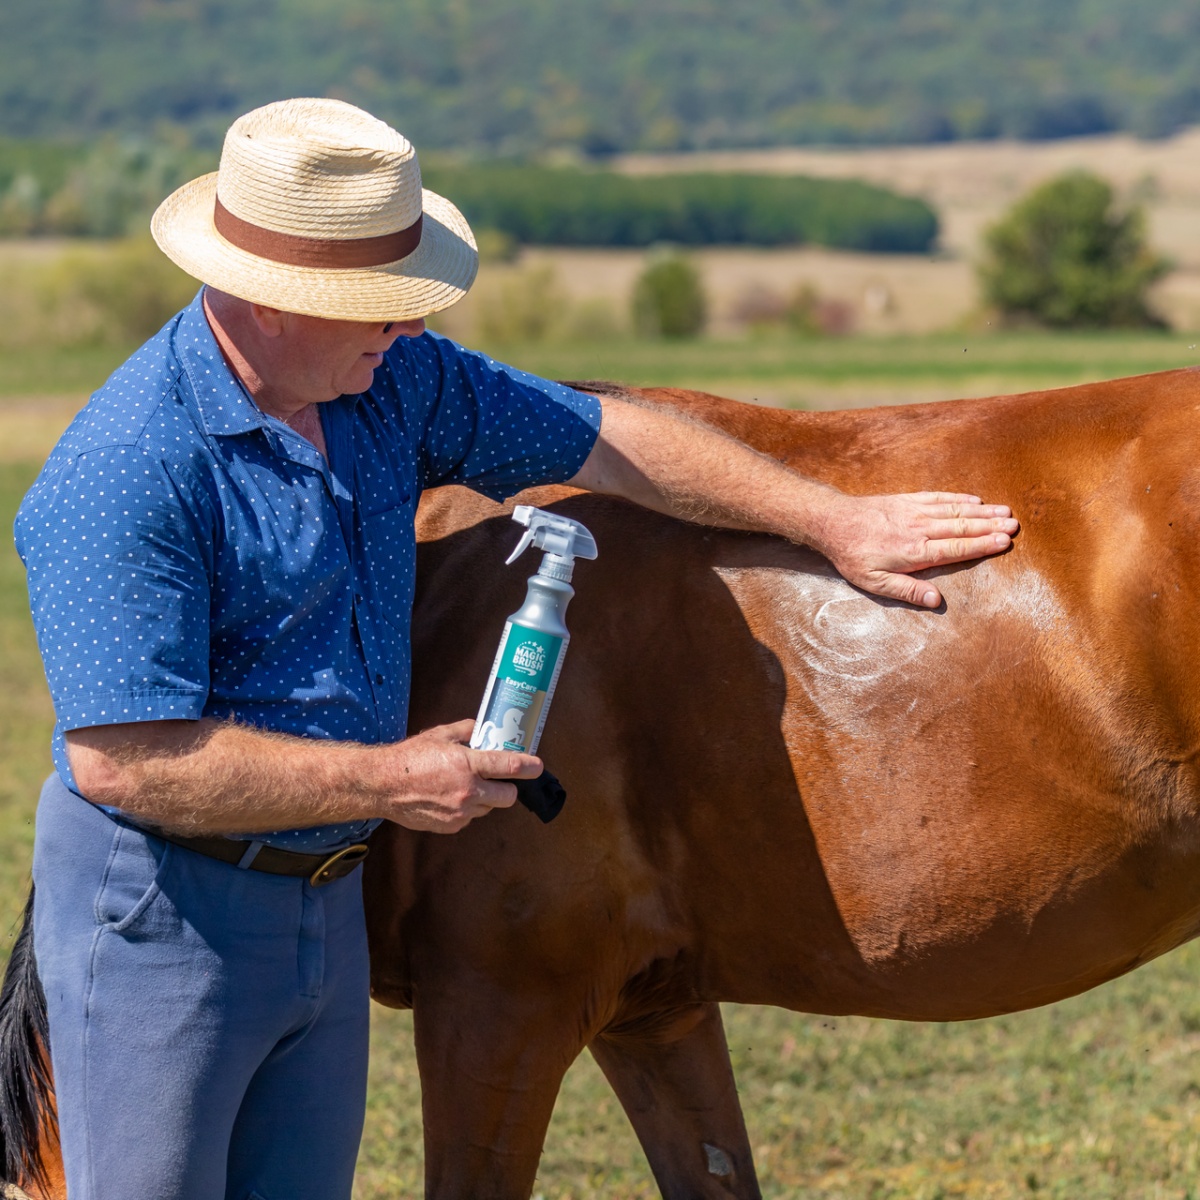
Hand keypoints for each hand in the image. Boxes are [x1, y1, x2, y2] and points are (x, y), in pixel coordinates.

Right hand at [381, 719, 543, 833]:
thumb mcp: (441, 735)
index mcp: (467, 765)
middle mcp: (468, 791)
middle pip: (508, 797)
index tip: (538, 767)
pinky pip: (470, 817)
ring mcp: (460, 812)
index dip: (529, 767)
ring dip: (485, 798)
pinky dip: (467, 808)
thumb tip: (484, 729)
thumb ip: (468, 731)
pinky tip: (450, 797)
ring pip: (488, 808)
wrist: (383, 785)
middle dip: (508, 788)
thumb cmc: (410, 758)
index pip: (509, 768)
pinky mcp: (451, 826)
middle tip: (498, 779)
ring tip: (465, 785)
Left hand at [817, 491, 1017, 607]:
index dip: (982, 545)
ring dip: (982, 511)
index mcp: (915, 552)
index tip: (1004, 542)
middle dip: (991, 526)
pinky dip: (958, 498)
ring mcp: (915, 511)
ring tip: (1005, 511)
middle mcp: (920, 529)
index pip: (956, 549)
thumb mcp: (875, 583)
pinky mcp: (907, 500)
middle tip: (1016, 526)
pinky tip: (975, 499)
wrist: (834, 522)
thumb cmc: (854, 557)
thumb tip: (937, 600)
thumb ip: (908, 590)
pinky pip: (938, 497)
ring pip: (955, 510)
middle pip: (962, 527)